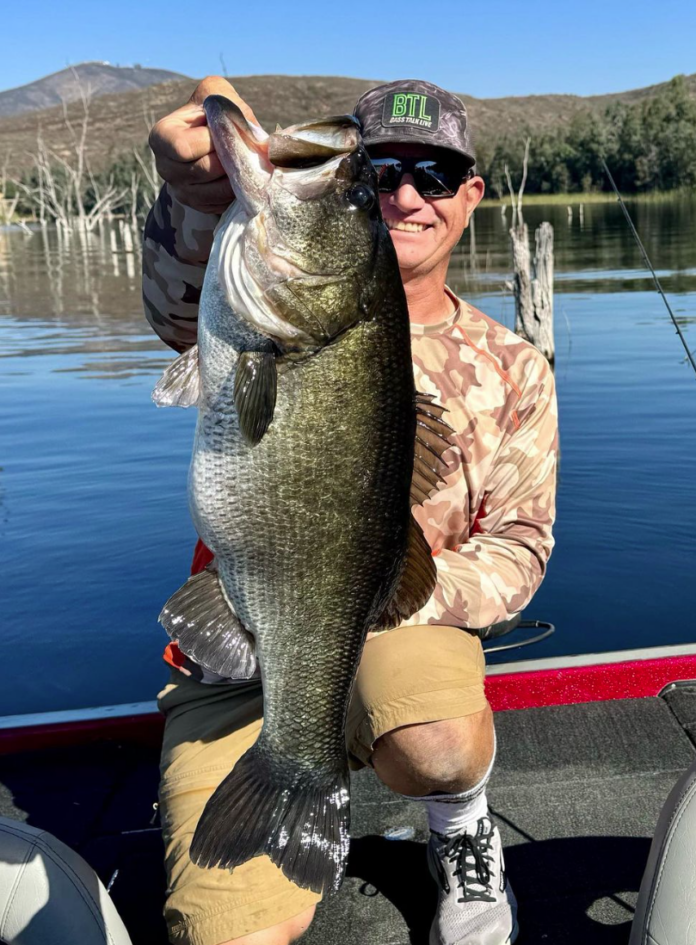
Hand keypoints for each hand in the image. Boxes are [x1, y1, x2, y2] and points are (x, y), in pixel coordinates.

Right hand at [148, 75, 258, 214]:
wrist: (213, 138)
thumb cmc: (213, 112)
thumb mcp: (216, 94)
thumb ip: (226, 103)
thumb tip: (247, 130)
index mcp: (162, 136)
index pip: (184, 148)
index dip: (211, 141)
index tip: (225, 130)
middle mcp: (164, 167)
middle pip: (202, 171)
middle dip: (228, 160)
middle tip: (240, 148)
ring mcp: (179, 190)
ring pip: (215, 191)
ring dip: (235, 177)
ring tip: (243, 161)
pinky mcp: (197, 205)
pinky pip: (220, 204)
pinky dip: (235, 191)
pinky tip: (239, 176)